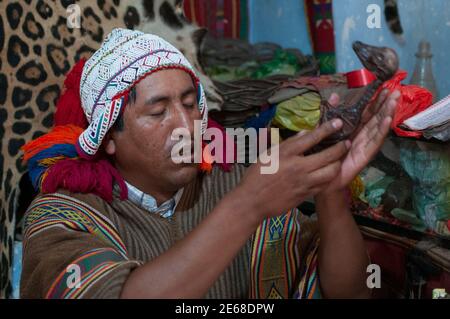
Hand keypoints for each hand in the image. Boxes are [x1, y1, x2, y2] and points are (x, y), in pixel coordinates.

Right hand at [236, 119, 350, 220]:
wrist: (252, 201)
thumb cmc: (257, 176)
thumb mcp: (268, 154)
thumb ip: (288, 144)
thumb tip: (305, 134)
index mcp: (286, 154)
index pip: (311, 138)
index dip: (327, 129)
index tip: (338, 122)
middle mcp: (298, 167)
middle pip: (328, 156)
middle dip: (340, 148)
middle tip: (346, 143)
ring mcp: (303, 182)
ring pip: (331, 172)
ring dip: (337, 164)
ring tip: (339, 159)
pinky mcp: (305, 195)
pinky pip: (324, 185)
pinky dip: (329, 178)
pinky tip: (329, 173)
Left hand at [323, 89, 400, 192]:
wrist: (321, 178)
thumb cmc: (324, 155)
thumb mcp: (324, 131)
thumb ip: (330, 114)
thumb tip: (335, 95)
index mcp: (353, 129)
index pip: (367, 112)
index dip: (376, 101)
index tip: (384, 88)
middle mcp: (362, 136)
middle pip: (376, 117)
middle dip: (386, 104)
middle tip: (395, 91)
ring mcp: (365, 145)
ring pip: (378, 127)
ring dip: (387, 113)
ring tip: (394, 101)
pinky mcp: (365, 154)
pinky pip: (375, 141)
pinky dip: (382, 130)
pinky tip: (388, 120)